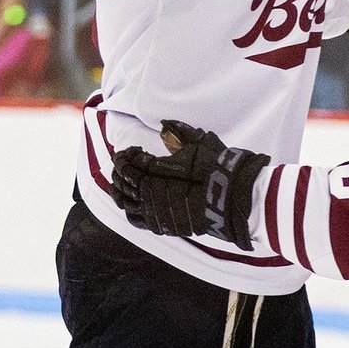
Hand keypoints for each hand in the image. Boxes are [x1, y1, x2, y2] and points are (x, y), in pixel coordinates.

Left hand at [111, 119, 268, 247]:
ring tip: (122, 181)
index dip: (128, 154)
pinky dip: (128, 208)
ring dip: (120, 188)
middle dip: (121, 168)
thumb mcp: (199, 145)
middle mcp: (151, 189)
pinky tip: (128, 200)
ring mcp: (153, 209)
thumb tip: (166, 122)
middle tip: (123, 161)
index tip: (133, 149)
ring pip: (125, 199)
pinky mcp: (158, 224)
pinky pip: (134, 218)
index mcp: (157, 168)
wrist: (228, 199)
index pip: (132, 160)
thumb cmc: (215, 170)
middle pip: (126, 178)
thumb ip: (181, 132)